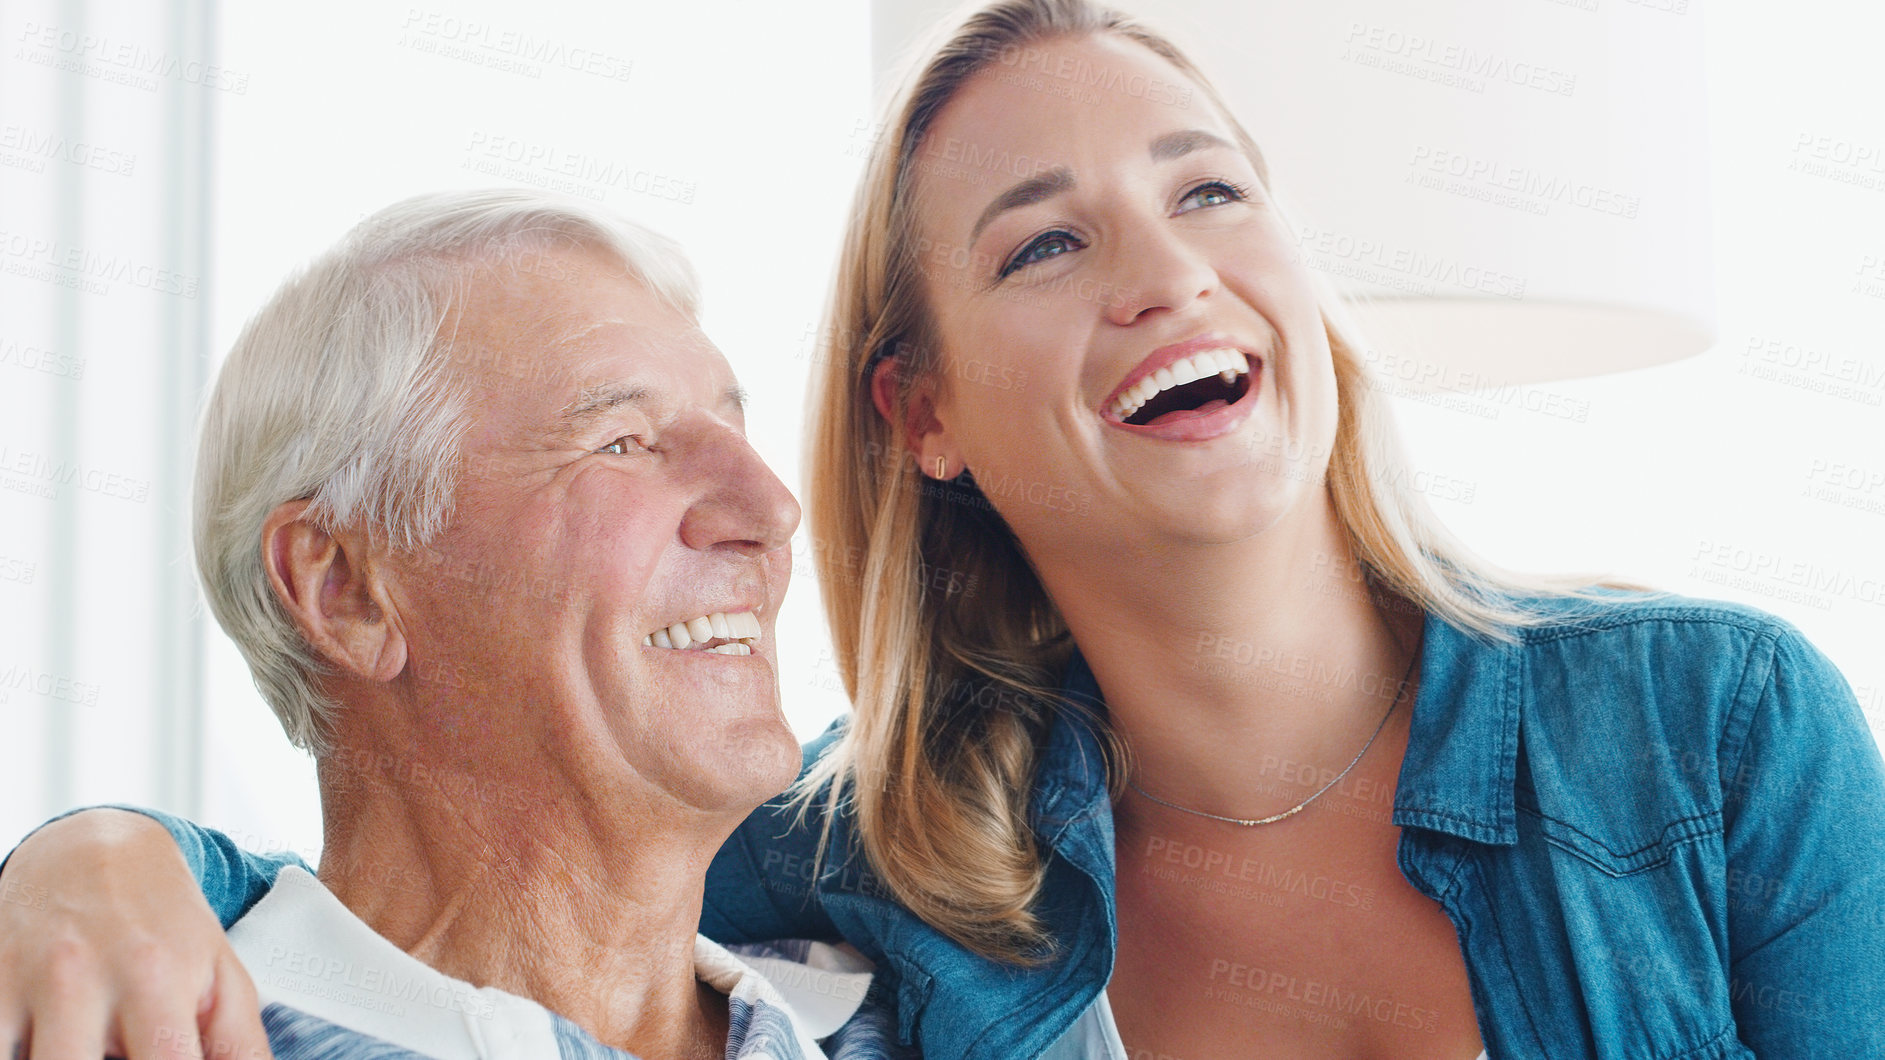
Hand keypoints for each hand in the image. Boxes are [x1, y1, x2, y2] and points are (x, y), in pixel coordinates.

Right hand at [0, 810, 272, 1058]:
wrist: (91, 852)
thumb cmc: (165, 926)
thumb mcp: (220, 975)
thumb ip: (240, 1045)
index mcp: (157, 979)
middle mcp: (84, 978)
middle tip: (127, 1055)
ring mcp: (28, 981)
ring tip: (90, 1047)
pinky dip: (16, 1052)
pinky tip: (40, 1045)